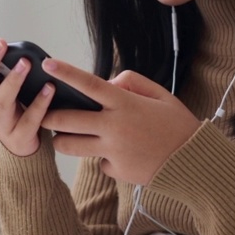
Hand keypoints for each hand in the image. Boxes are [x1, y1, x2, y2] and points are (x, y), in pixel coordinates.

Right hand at [0, 16, 55, 156]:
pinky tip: (50, 89)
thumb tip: (28, 50)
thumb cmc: (18, 110)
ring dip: (12, 81)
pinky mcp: (20, 136)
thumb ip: (14, 68)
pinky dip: (39, 104)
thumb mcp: (10, 87)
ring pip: (1, 101)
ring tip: (26, 64)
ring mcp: (3, 121)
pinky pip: (29, 120)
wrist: (22, 151)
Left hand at [39, 58, 200, 185]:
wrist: (193, 163)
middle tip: (42, 114)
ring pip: (70, 146)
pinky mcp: (115, 170)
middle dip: (47, 116)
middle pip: (66, 121)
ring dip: (63, 141)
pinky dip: (103, 158)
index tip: (47, 64)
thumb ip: (131, 82)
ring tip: (67, 137)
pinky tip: (121, 156)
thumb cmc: (177, 125)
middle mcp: (115, 127)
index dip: (66, 73)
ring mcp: (113, 151)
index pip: (89, 84)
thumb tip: (106, 83)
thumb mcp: (160, 95)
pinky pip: (98, 162)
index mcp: (125, 103)